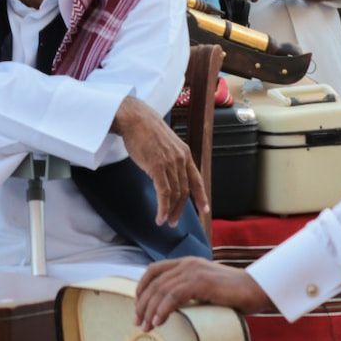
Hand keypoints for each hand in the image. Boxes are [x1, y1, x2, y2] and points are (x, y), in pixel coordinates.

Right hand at [114, 97, 206, 227]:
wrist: (135, 119)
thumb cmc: (145, 130)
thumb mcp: (165, 144)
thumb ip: (170, 158)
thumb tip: (166, 173)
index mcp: (185, 154)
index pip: (197, 179)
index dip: (202, 196)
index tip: (205, 209)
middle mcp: (181, 159)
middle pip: (185, 191)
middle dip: (180, 209)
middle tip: (173, 221)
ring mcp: (170, 163)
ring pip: (175, 194)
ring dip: (170, 211)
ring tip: (164, 220)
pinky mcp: (157, 167)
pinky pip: (164, 193)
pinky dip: (163, 207)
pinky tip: (159, 216)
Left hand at [135, 256, 272, 328]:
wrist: (256, 290)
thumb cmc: (234, 294)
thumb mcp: (205, 289)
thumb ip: (189, 292)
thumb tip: (170, 308)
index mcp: (187, 263)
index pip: (154, 270)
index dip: (141, 287)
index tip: (138, 306)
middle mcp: (187, 264)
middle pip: (154, 282)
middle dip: (143, 303)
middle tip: (138, 322)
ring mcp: (194, 271)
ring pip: (162, 289)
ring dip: (150, 310)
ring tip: (146, 327)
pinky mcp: (201, 282)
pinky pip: (174, 295)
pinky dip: (163, 309)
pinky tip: (159, 321)